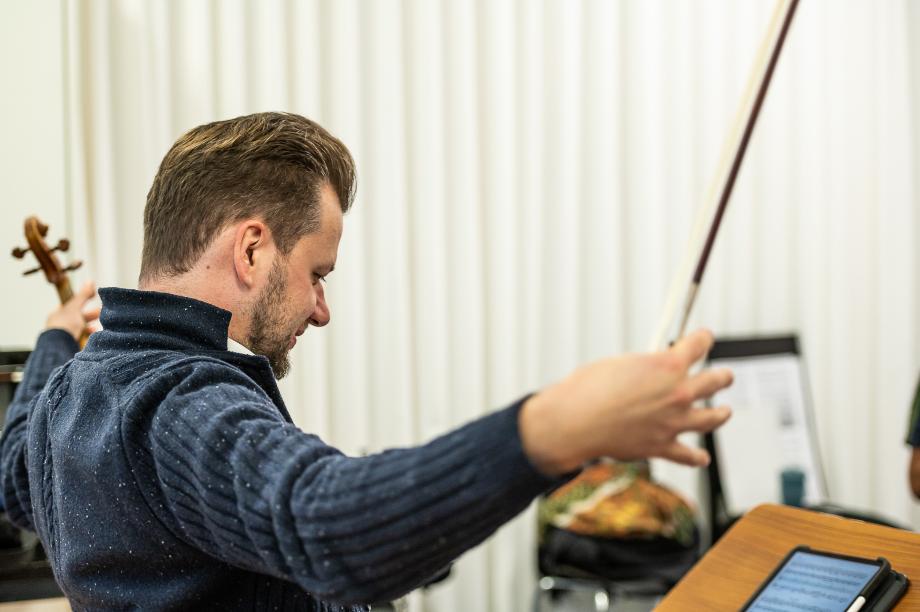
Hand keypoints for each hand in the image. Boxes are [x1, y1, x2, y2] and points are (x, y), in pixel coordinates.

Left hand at [45, 281, 100, 341]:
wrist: (59, 346)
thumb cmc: (64, 325)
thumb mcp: (75, 307)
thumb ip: (83, 295)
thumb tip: (90, 281)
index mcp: (57, 315)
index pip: (71, 306)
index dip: (83, 302)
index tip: (94, 299)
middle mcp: (60, 326)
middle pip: (77, 318)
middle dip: (90, 315)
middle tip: (102, 313)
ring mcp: (64, 337)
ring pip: (80, 330)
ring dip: (90, 328)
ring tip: (100, 327)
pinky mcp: (70, 347)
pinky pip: (81, 340)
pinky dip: (89, 337)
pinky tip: (95, 337)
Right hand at [519, 329, 732, 474]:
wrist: (576, 422)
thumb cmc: (589, 387)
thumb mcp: (620, 364)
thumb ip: (645, 368)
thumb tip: (652, 377)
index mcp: (668, 365)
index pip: (698, 345)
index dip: (703, 339)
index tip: (705, 337)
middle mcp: (679, 393)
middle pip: (714, 381)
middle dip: (722, 376)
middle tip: (725, 376)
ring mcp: (674, 422)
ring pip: (711, 418)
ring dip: (721, 414)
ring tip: (725, 411)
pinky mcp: (662, 446)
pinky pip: (687, 455)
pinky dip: (696, 457)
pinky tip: (701, 458)